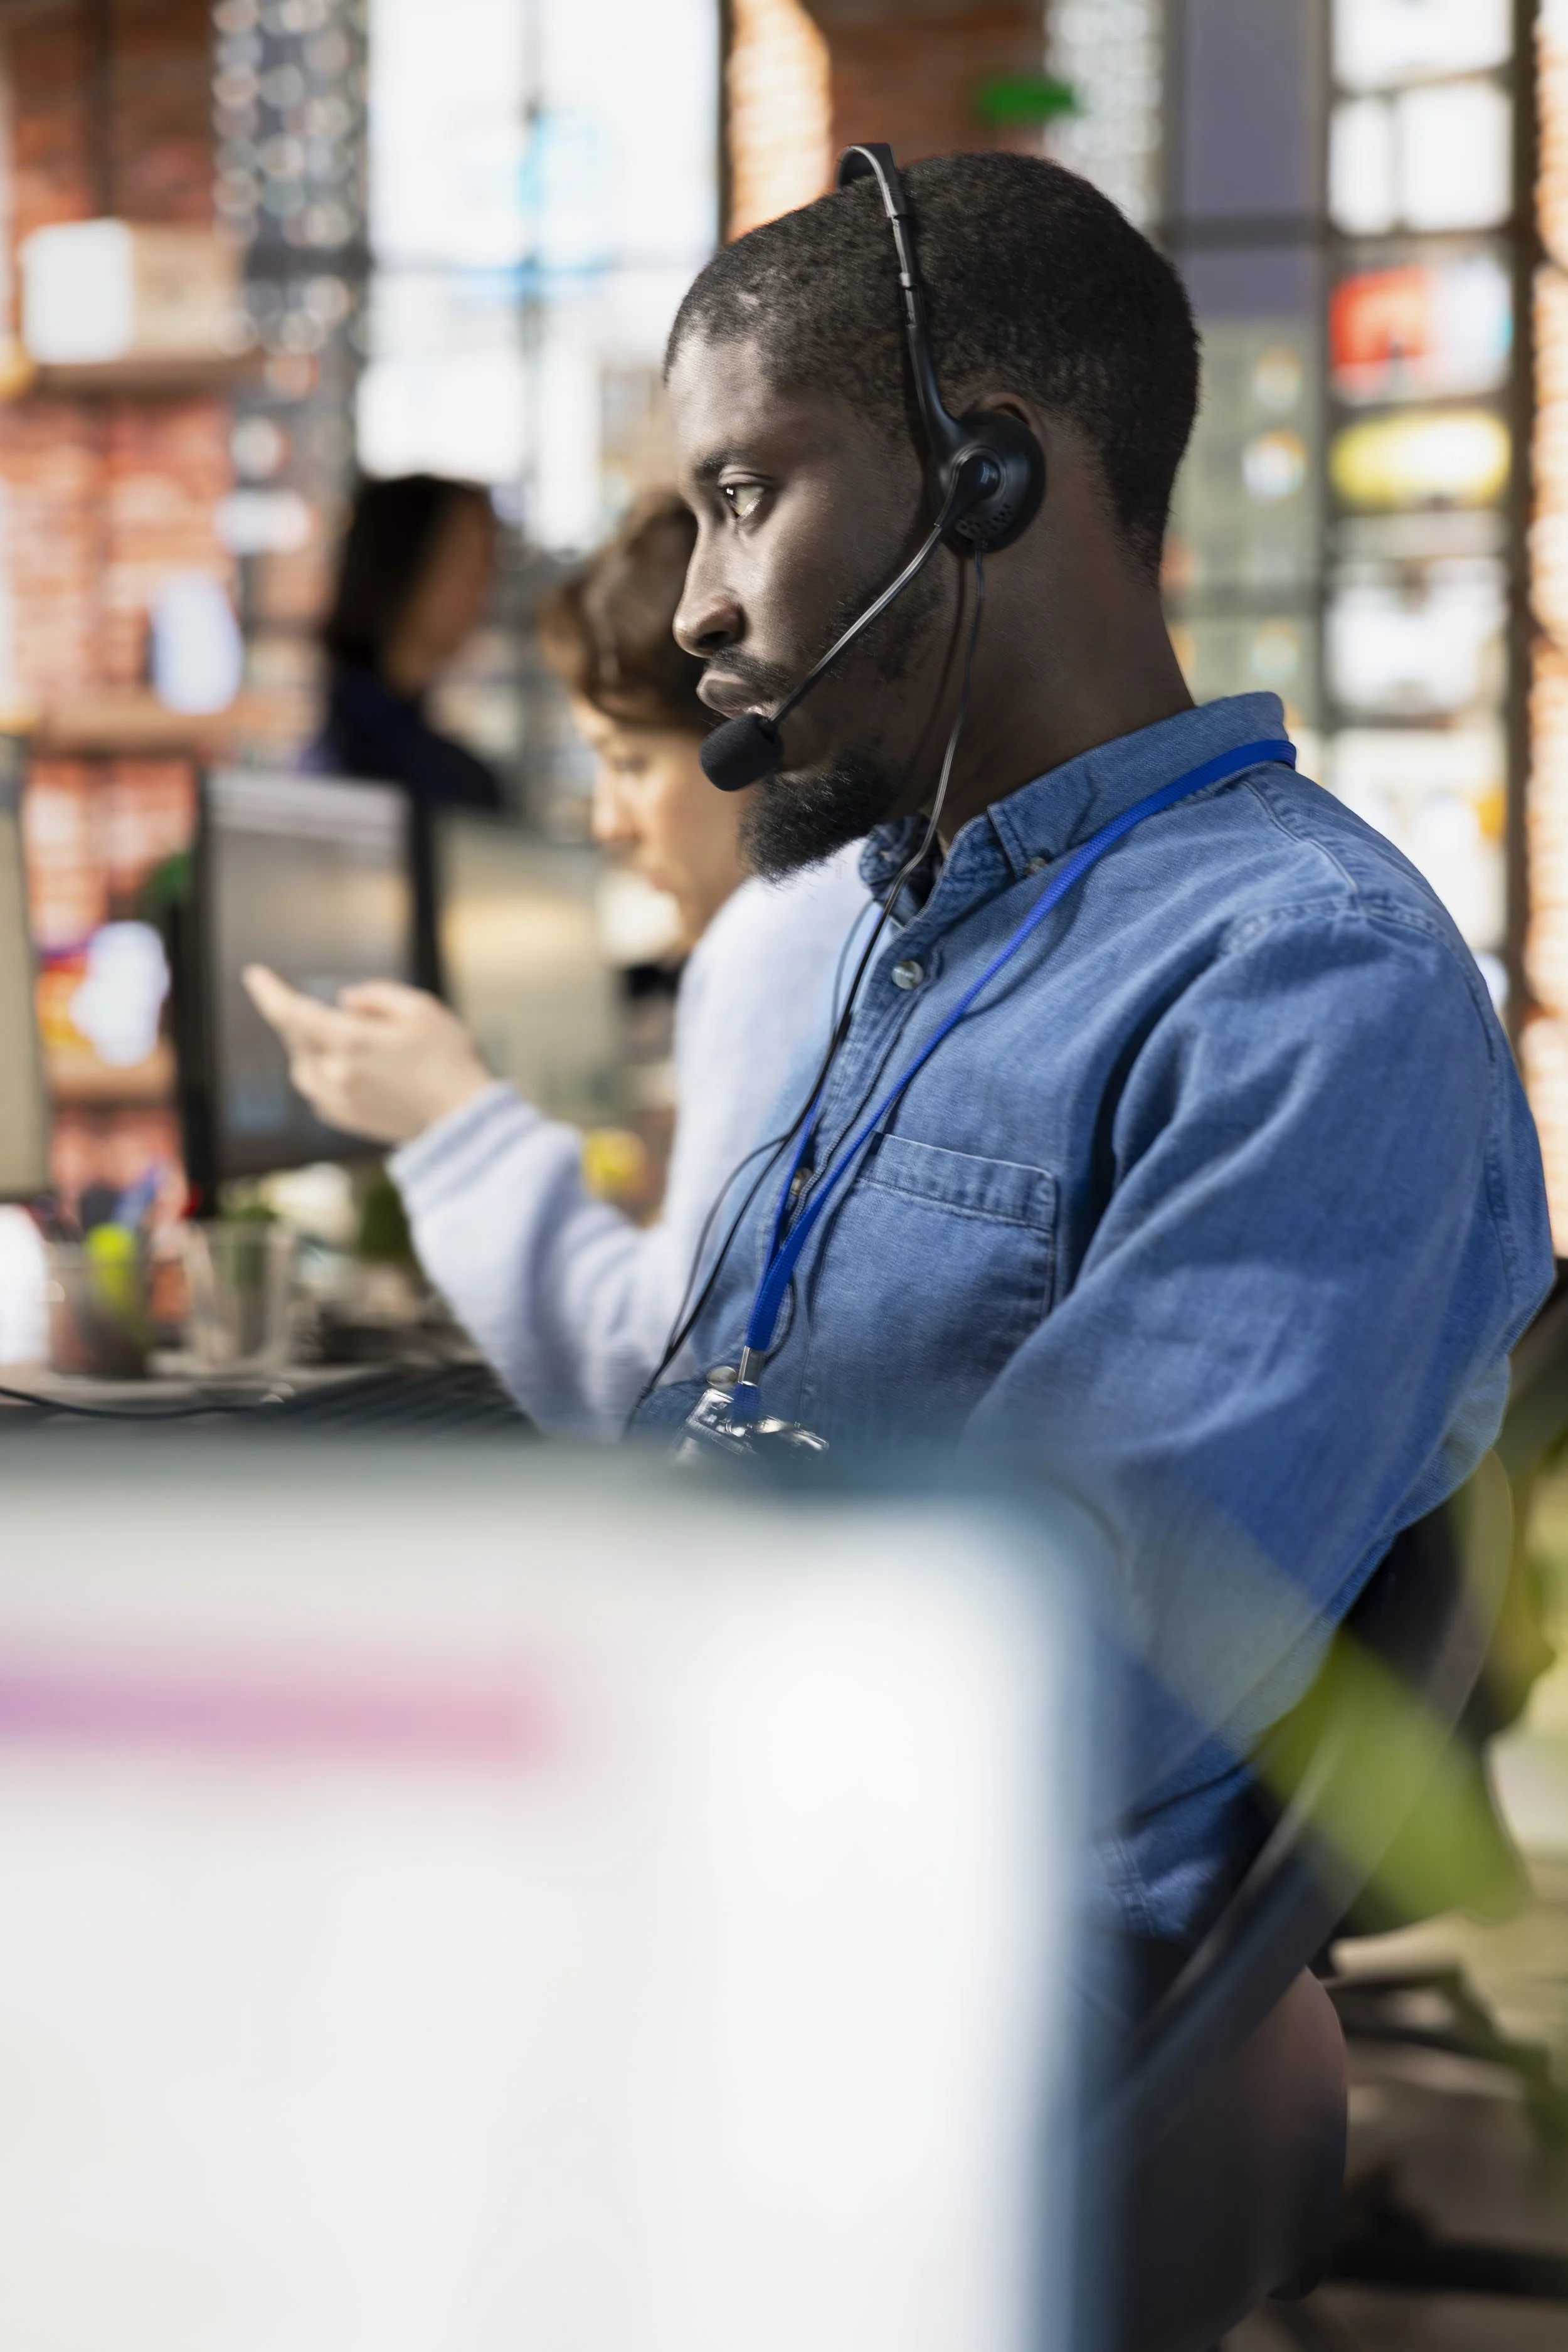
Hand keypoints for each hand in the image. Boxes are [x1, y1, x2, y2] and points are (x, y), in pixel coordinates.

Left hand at [242, 967, 493, 1144]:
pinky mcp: (345, 1119)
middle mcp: (334, 1074)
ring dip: (312, 1047)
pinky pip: (317, 1089)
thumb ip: (377, 996)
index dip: (267, 992)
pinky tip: (353, 1068)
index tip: (253, 975)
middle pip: (297, 1038)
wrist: (464, 1121)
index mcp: (350, 1043)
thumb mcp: (422, 1009)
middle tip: (338, 1010)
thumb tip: (345, 1001)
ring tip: (348, 1040)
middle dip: (304, 1017)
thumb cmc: (450, 1060)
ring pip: (302, 1066)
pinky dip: (324, 1072)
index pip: (291, 1013)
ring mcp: (337, 1101)